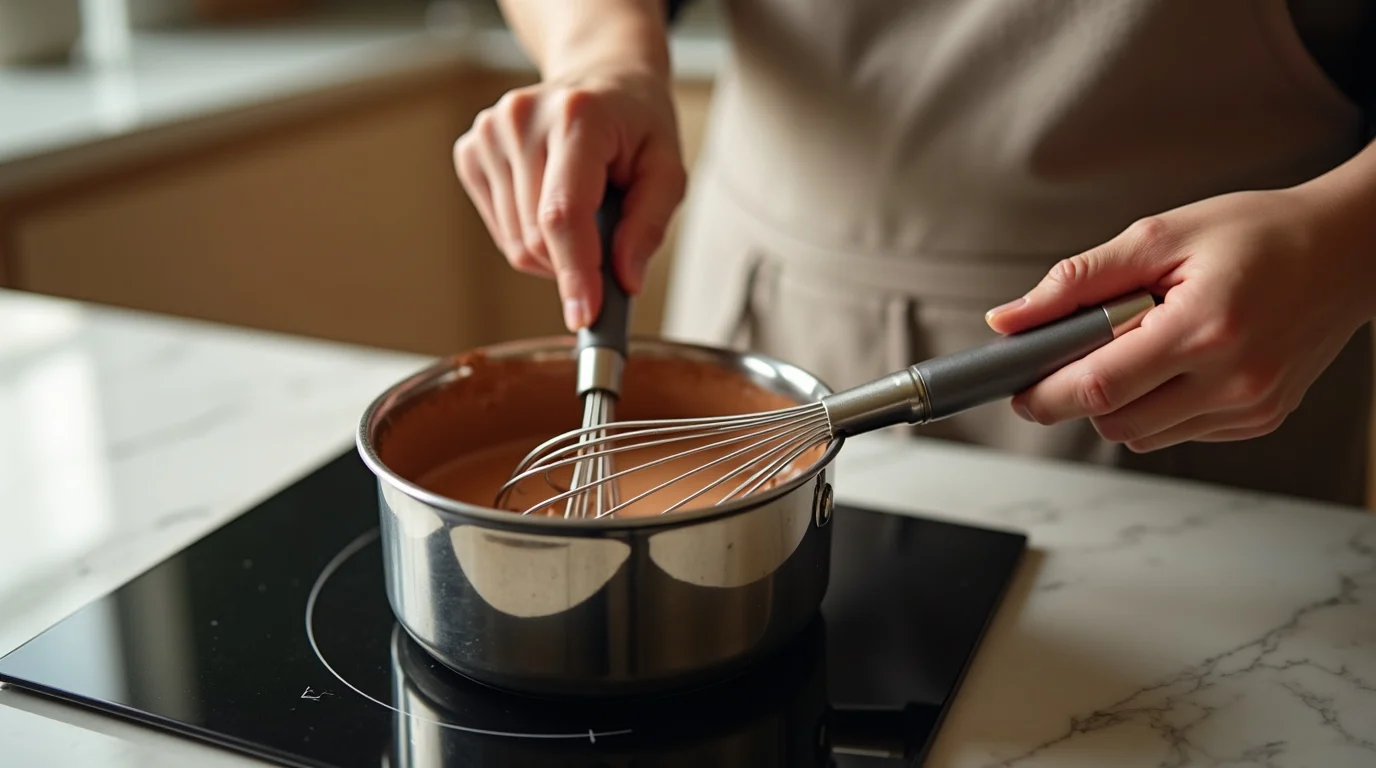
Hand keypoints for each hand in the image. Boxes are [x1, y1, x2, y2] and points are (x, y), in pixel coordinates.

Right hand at [453, 67, 685, 330]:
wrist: (601, 79)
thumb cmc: (636, 126)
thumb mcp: (667, 169)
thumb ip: (650, 225)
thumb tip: (624, 281)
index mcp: (576, 116)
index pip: (563, 213)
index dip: (574, 272)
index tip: (584, 316)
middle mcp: (521, 119)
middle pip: (538, 237)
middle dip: (576, 262)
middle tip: (608, 240)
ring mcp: (489, 134)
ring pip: (516, 244)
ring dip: (554, 253)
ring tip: (584, 212)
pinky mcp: (470, 153)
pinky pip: (501, 233)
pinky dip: (532, 238)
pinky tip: (552, 204)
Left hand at [984, 188, 1374, 451]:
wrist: (1347, 250)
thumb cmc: (1257, 234)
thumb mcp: (1159, 236)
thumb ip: (1078, 281)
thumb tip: (1009, 319)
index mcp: (1204, 329)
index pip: (1100, 386)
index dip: (1046, 393)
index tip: (1017, 386)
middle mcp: (1233, 379)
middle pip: (1115, 423)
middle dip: (1077, 398)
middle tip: (1069, 359)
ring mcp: (1251, 406)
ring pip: (1143, 436)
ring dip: (1118, 404)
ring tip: (1135, 349)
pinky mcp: (1259, 419)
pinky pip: (1179, 432)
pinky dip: (1158, 407)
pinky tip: (1174, 363)